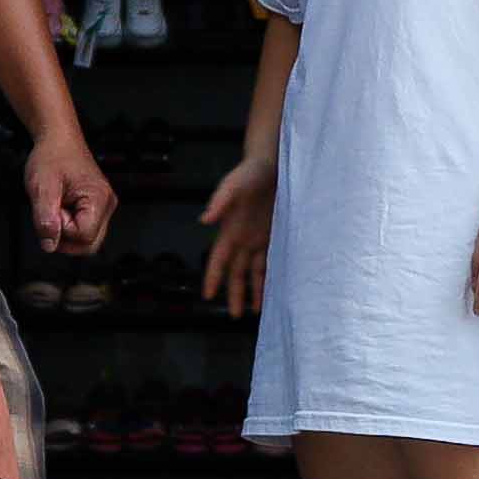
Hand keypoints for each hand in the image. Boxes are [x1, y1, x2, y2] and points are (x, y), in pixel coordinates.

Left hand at [24, 129, 117, 254]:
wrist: (58, 140)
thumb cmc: (52, 156)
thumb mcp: (41, 188)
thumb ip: (45, 219)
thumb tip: (50, 245)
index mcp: (98, 199)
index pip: (84, 236)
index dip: (62, 229)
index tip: (53, 211)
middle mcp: (107, 205)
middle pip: (90, 244)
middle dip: (65, 237)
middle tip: (53, 213)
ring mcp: (104, 207)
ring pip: (87, 240)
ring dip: (66, 231)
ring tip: (57, 208)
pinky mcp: (97, 208)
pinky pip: (85, 229)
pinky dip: (69, 225)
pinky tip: (61, 209)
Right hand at [200, 155, 277, 311]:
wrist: (273, 163)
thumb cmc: (250, 172)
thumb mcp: (233, 185)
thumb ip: (219, 202)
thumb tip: (204, 220)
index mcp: (230, 230)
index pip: (218, 259)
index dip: (213, 277)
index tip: (208, 296)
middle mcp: (243, 238)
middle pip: (235, 272)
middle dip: (234, 293)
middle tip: (234, 315)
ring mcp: (258, 238)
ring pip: (253, 271)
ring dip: (253, 289)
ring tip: (256, 310)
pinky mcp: (274, 235)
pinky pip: (270, 261)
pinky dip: (270, 276)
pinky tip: (274, 290)